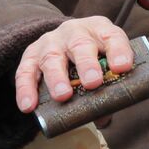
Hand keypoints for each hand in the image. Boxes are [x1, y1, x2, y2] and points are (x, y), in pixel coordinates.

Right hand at [14, 16, 133, 112]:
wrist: (64, 40)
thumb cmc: (92, 58)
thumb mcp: (104, 63)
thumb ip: (109, 88)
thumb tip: (103, 116)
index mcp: (100, 31)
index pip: (113, 37)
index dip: (119, 51)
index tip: (122, 67)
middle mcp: (75, 32)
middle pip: (80, 45)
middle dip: (86, 64)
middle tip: (92, 82)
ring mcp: (51, 42)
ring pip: (52, 57)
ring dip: (57, 77)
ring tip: (63, 96)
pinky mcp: (31, 54)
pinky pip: (25, 71)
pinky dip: (25, 88)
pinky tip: (28, 105)